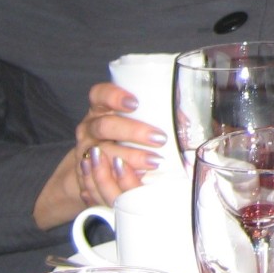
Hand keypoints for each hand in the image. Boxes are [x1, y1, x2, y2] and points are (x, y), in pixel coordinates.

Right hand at [32, 82, 165, 228]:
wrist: (98, 167)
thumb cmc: (126, 137)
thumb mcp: (136, 121)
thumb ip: (157, 117)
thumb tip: (187, 120)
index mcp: (101, 108)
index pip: (99, 94)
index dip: (114, 97)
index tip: (135, 103)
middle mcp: (90, 127)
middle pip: (104, 126)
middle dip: (132, 131)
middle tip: (159, 138)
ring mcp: (86, 150)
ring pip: (102, 153)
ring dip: (129, 157)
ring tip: (154, 161)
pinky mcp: (88, 173)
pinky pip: (97, 177)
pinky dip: (117, 178)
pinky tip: (138, 178)